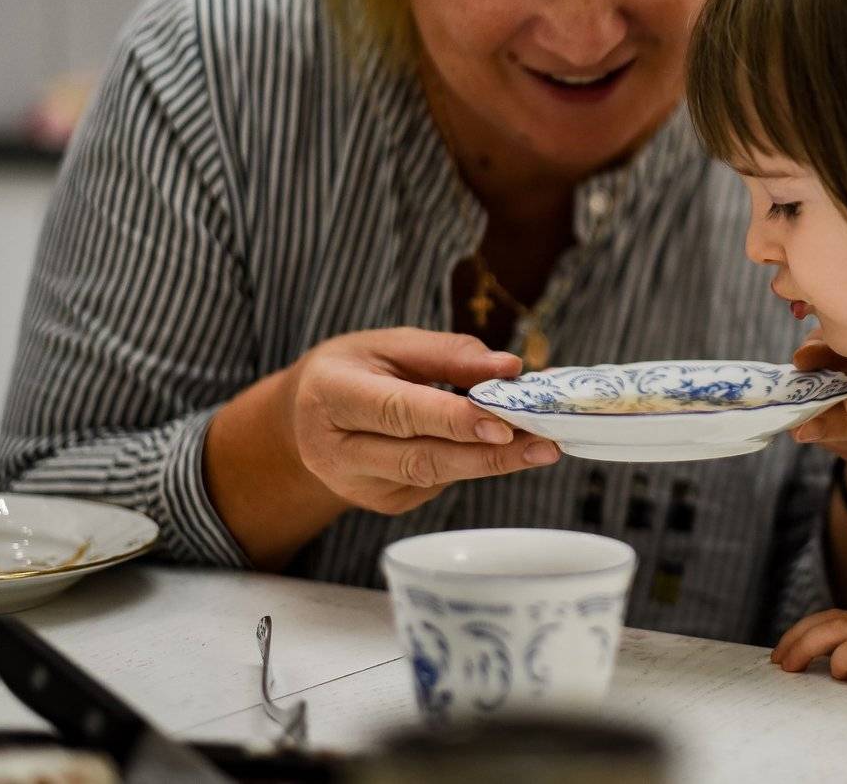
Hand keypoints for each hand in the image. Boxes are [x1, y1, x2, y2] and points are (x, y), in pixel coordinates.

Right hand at [284, 328, 559, 515]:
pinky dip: (471, 463)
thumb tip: (508, 368)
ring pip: (434, 477)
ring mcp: (357, 486)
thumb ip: (448, 354)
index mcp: (331, 396)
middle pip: (421, 458)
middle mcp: (336, 450)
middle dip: (489, 454)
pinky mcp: (381, 503)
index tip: (503, 424)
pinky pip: (436, 483)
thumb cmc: (351, 370)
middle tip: (545, 443)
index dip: (453, 421)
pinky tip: (499, 447)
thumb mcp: (389, 344)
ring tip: (542, 446)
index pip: (399, 412)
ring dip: (492, 463)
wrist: (301, 418)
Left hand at [771, 608, 846, 690]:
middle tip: (776, 660)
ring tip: (786, 665)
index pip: (836, 622)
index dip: (808, 633)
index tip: (787, 653)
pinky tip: (836, 671)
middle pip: (827, 621)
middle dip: (796, 636)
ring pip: (834, 629)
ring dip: (805, 644)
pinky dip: (841, 658)